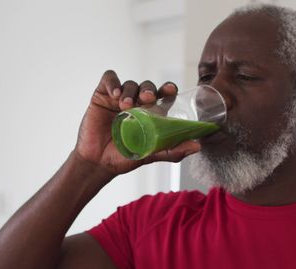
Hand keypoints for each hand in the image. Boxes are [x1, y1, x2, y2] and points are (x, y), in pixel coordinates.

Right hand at [74, 70, 200, 174]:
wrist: (97, 163)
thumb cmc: (124, 158)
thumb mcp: (150, 155)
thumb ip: (172, 151)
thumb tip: (197, 146)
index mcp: (150, 113)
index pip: (162, 95)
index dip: (168, 89)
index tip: (171, 90)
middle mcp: (136, 103)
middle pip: (147, 87)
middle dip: (149, 90)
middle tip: (148, 99)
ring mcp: (118, 98)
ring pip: (130, 84)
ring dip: (130, 92)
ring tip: (126, 106)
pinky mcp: (102, 96)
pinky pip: (109, 79)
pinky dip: (113, 83)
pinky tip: (115, 95)